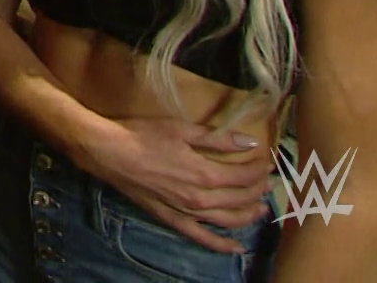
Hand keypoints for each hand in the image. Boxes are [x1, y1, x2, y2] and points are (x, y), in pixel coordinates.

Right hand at [76, 118, 274, 252]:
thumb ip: (218, 138)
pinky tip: (236, 247)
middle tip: (268, 181)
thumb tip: (250, 141)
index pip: (243, 175)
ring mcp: (185, 211)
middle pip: (239, 198)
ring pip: (227, 220)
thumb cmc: (143, 135)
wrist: (108, 152)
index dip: (259, 169)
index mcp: (204, 173)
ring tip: (261, 208)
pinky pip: (201, 237)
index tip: (268, 160)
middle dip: (258, 190)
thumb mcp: (182, 129)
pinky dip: (221, 244)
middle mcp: (199, 198)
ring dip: (248, 215)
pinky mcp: (171, 218)